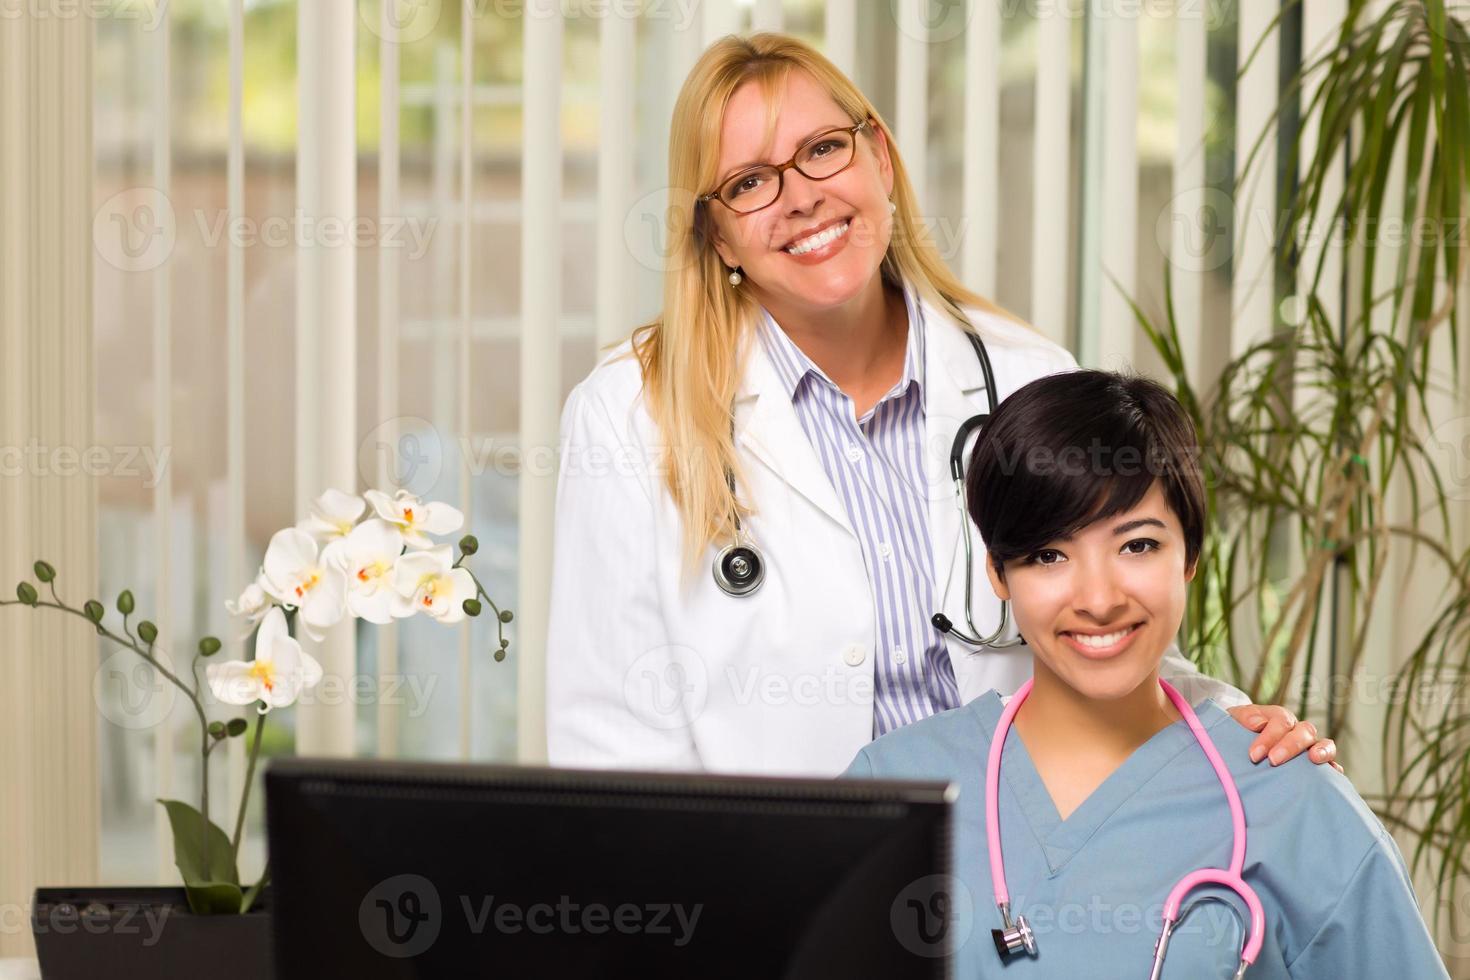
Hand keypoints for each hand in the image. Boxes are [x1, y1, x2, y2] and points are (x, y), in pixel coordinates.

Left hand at [1227, 704, 1343, 773]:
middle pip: (1304, 731)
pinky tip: (1332, 776)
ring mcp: (1310, 746)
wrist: (1241, 739)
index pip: (1280, 721)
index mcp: (1279, 717)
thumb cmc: (1238, 730)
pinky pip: (1332, 764)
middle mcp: (1298, 729)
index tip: (1254, 755)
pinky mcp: (1316, 764)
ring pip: (1325, 743)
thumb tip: (1257, 723)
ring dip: (1322, 750)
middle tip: (1273, 760)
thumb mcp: (1235, 719)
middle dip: (1290, 745)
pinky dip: (1334, 768)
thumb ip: (1244, 717)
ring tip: (1314, 759)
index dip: (1269, 737)